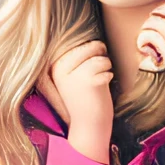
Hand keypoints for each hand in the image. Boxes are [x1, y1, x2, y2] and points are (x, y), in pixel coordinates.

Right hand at [38, 38, 113, 162]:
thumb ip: (80, 57)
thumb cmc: (86, 98)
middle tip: (99, 73)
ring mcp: (73, 74)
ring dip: (106, 68)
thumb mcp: (76, 75)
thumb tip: (96, 39)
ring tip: (99, 83)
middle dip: (101, 56)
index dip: (93, 52)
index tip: (90, 70)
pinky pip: (106, 68)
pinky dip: (109, 76)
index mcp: (56, 66)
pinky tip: (102, 88)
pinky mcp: (87, 80)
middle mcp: (61, 68)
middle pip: (91, 46)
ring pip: (101, 57)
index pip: (81, 44)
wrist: (88, 126)